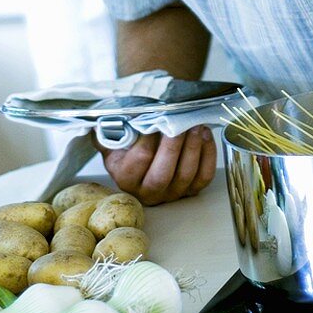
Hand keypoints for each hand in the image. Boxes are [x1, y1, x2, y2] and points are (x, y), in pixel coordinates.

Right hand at [96, 126, 216, 204]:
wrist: (141, 154)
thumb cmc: (128, 143)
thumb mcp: (111, 137)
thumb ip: (107, 129)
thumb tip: (103, 118)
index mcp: (125, 179)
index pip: (140, 160)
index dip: (150, 138)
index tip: (156, 118)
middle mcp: (148, 192)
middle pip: (163, 174)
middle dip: (174, 146)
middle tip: (181, 122)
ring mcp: (171, 194)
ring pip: (186, 176)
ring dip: (194, 148)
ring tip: (196, 125)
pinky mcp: (190, 190)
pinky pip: (203, 176)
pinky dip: (208, 156)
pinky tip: (205, 135)